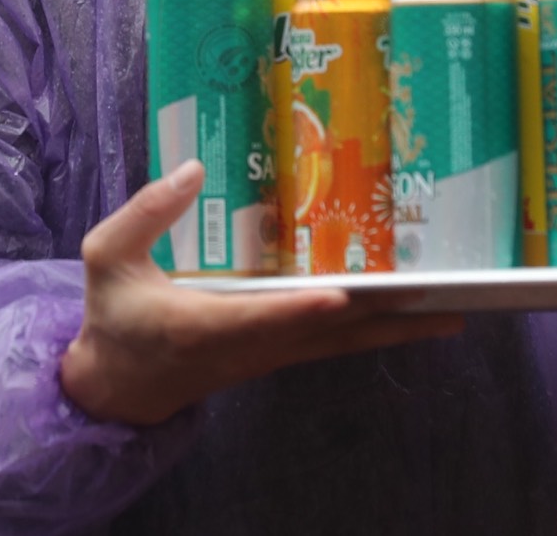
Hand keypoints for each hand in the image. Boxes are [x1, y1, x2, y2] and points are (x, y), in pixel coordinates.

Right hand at [60, 161, 462, 425]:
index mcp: (202, 324)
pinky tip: (403, 312)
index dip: (301, 308)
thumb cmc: (114, 317)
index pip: (260, 317)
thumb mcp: (108, 257)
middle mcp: (247, 345)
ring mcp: (267, 354)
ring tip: (448, 312)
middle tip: (443, 302)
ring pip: (338, 344)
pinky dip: (368, 329)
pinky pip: (330, 343)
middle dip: (384, 320)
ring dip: (391, 330)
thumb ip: (147, 213)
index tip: (340, 295)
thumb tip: (196, 168)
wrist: (118, 388)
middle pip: (325, 335)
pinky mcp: (275, 354)